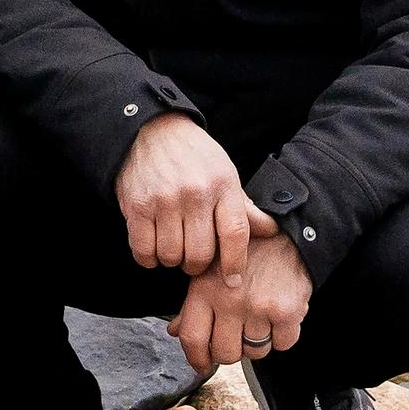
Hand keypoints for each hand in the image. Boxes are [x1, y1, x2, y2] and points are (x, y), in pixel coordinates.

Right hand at [114, 111, 271, 284]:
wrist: (150, 129)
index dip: (235, 263)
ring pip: (171, 256)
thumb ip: (243, 206)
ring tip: (171, 246)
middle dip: (196, 265)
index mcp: (222, 184)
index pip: (235, 234)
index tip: (232, 280)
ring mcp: (164, 200)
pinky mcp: (137, 206)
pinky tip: (152, 247)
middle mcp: (195, 192)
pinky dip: (148, 257)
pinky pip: (143, 250)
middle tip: (193, 258)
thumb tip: (270, 231)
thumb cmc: (192, 154)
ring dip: (171, 260)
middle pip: (200, 254)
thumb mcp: (224, 172)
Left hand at [168, 228, 312, 375]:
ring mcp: (258, 307)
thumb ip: (192, 304)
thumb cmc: (244, 255)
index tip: (202, 365)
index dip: (196, 359)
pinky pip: (282, 344)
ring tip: (258, 321)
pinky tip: (277, 317)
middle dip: (230, 351)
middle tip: (237, 337)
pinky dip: (281, 336)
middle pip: (225, 353)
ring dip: (257, 344)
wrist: (287, 235)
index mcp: (205, 289)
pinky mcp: (286, 312)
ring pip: (254, 353)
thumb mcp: (209, 270)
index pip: (193, 339)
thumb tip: (175, 332)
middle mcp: (230, 300)